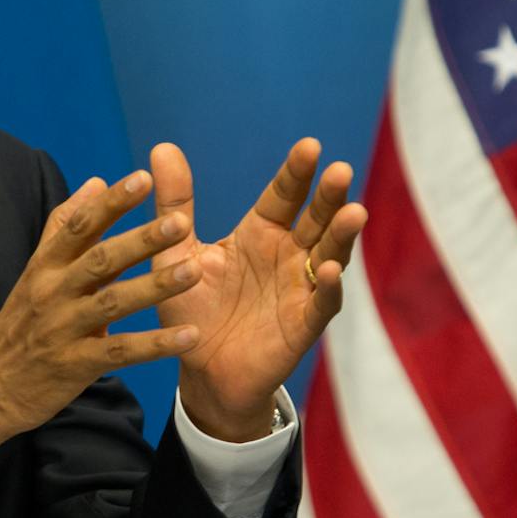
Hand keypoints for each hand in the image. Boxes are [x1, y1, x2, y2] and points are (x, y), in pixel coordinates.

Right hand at [0, 170, 202, 486]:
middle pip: (100, 260)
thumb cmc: (21, 324)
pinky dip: (155, 345)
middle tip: (180, 221)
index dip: (111, 202)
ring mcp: (64, 329)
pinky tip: (190, 337)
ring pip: (113, 303)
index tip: (143, 178)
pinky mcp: (76, 365)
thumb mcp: (36, 271)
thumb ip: (66, 227)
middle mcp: (53, 292)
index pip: (80, 226)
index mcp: (46, 265)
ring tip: (194, 271)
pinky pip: (121, 353)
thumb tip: (96, 181)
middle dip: (141, 240)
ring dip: (155, 287)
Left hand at [149, 139, 367, 440]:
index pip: (284, 196)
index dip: (296, 173)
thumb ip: (175, 203)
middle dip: (329, 196)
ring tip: (353, 212)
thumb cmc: (192, 309)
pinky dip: (327, 287)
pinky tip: (329, 270)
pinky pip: (320, 304)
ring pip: (329, 256)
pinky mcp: (303, 325)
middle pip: (315, 219)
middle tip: (340, 170)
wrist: (201, 371)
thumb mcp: (177, 253)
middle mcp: (287, 256)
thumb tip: (162, 147)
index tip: (309, 146)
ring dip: (341, 236)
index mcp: (259, 234)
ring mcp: (300, 289)